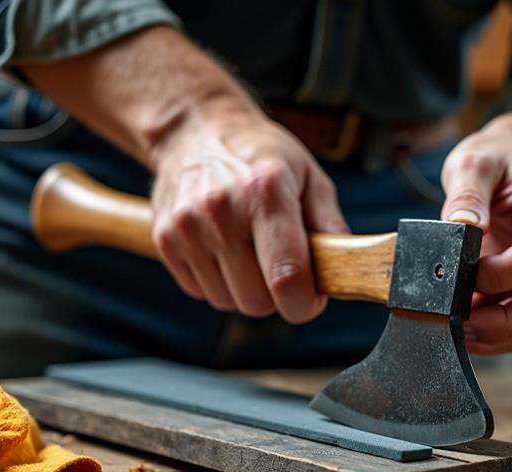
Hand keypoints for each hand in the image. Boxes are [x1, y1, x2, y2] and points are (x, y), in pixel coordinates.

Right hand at [150, 106, 348, 321]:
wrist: (196, 129)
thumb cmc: (261, 155)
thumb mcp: (308, 174)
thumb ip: (329, 222)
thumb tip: (346, 264)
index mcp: (265, 191)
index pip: (287, 278)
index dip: (305, 303)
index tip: (312, 298)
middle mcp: (220, 209)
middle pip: (257, 301)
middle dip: (277, 297)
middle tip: (283, 269)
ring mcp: (187, 226)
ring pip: (227, 302)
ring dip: (246, 290)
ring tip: (252, 252)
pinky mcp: (165, 239)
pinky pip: (201, 292)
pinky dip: (219, 282)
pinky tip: (225, 250)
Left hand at [441, 129, 511, 354]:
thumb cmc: (499, 162)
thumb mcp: (476, 160)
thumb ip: (467, 191)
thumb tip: (461, 227)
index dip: (502, 275)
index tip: (465, 274)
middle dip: (501, 324)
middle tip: (456, 323)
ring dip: (496, 334)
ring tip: (454, 325)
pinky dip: (494, 335)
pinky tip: (463, 325)